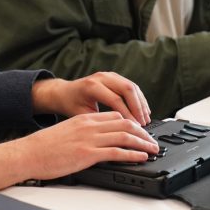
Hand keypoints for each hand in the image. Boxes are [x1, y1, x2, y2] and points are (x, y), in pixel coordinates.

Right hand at [0, 112, 158, 188]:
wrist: (28, 154)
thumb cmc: (43, 147)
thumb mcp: (66, 132)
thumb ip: (83, 133)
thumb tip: (96, 141)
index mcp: (84, 119)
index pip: (115, 116)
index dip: (132, 123)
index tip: (141, 131)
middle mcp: (89, 126)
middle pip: (124, 124)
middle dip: (143, 133)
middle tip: (152, 141)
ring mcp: (89, 139)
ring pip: (124, 136)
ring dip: (142, 143)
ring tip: (152, 150)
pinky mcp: (87, 154)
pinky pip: (116, 152)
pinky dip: (132, 154)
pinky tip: (140, 157)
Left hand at [32, 72, 150, 124]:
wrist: (64, 92)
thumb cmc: (70, 104)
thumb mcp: (80, 115)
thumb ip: (98, 121)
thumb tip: (116, 133)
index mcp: (92, 86)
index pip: (116, 100)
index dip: (127, 115)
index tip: (135, 128)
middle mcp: (102, 77)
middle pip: (127, 89)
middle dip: (138, 108)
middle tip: (144, 124)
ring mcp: (109, 75)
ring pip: (132, 86)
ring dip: (141, 104)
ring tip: (146, 119)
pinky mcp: (114, 77)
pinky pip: (131, 86)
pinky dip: (139, 99)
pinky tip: (143, 110)